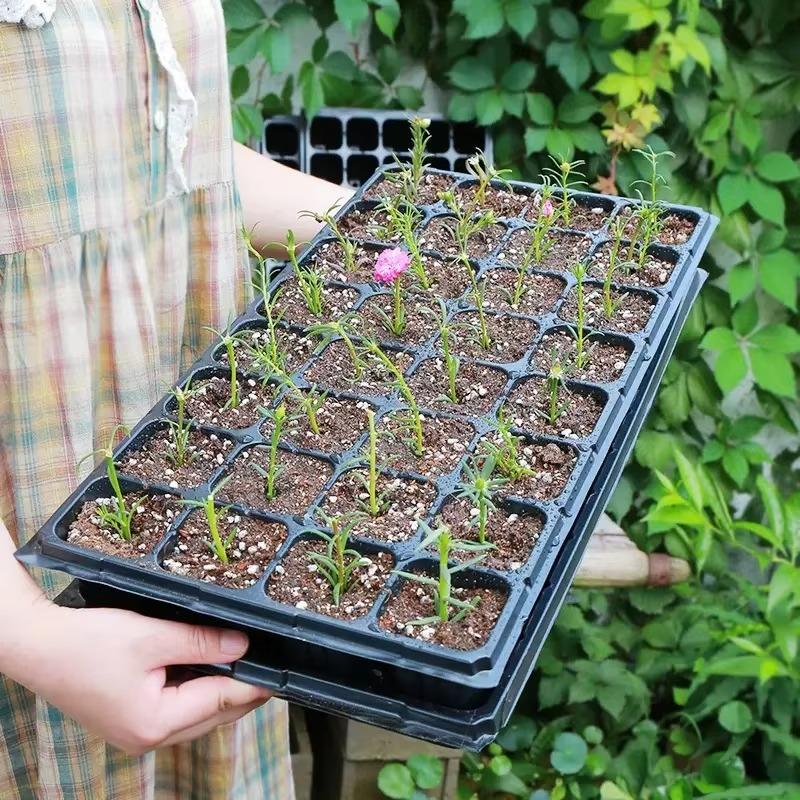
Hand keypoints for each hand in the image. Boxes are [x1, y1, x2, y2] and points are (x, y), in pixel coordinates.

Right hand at [5, 599, 270, 755]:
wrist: (37, 646)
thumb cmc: (88, 642)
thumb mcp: (152, 637)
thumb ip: (201, 642)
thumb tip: (243, 646)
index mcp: (156, 723)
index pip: (222, 701)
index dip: (254, 683)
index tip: (279, 671)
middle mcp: (149, 737)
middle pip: (212, 715)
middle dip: (241, 690)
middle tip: (267, 664)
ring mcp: (137, 732)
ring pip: (196, 714)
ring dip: (219, 689)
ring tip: (244, 662)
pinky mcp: (129, 720)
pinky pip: (176, 709)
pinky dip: (196, 689)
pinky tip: (207, 666)